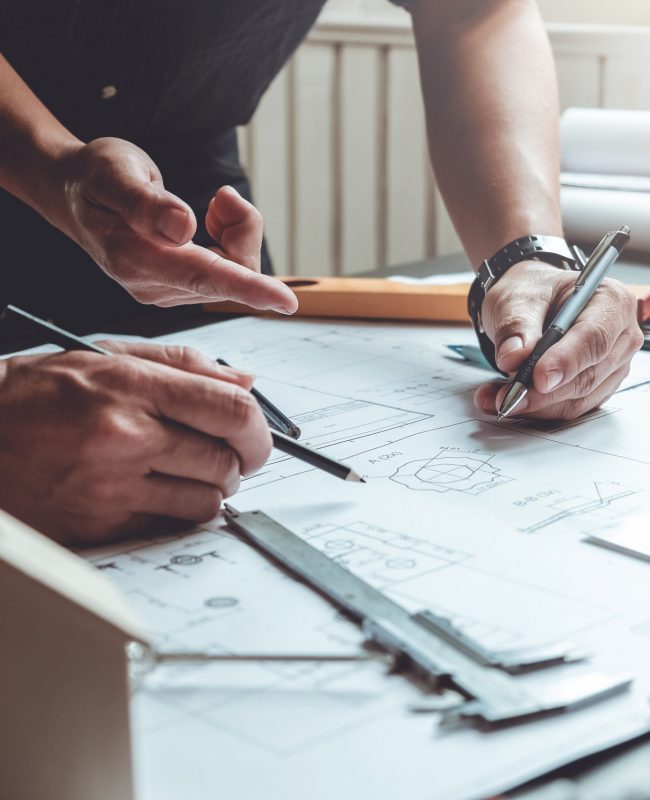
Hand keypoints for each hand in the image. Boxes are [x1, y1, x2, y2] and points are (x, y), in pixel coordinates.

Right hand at [0, 343, 271, 543]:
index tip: (257, 438)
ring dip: (209, 490)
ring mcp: (110, 487)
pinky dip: (176, 512)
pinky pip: (170, 526)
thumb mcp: (107, 356)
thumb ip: (182, 364)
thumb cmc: (38, 394)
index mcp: (130, 387)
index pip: (230, 411)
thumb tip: (244, 384)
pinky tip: (155, 492)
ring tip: (184, 472)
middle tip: (223, 455)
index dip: (259, 430)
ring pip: (205, 502)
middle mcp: (124, 437)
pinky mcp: (98, 526)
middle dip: (237, 462)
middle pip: (226, 461)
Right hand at [46, 137, 296, 311]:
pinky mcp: (176, 288)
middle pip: (226, 275)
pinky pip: (226, 273)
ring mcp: (163, 290)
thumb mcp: (115, 172)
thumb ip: (146, 203)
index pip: (202, 276)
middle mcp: (151, 284)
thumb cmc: (95, 177)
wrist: (75, 193)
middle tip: (223, 196)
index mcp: (133, 257)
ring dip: (235, 235)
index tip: (285, 300)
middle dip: (241, 233)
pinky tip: (213, 220)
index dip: (246, 286)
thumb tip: (184, 228)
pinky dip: (231, 242)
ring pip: (231, 275)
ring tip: (215, 203)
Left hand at [474, 261, 643, 419]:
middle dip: (544, 392)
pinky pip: (568, 408)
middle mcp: (619, 336)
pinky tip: (508, 400)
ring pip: (578, 399)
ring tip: (497, 397)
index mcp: (610, 301)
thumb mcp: (516, 299)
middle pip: (588, 375)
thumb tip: (513, 357)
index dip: (567, 361)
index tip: (539, 377)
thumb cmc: (532, 294)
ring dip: (536, 405)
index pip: (595, 337)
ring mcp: (611, 366)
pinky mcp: (596, 388)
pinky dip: (536, 409)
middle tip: (508, 395)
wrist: (529, 305)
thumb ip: (516, 326)